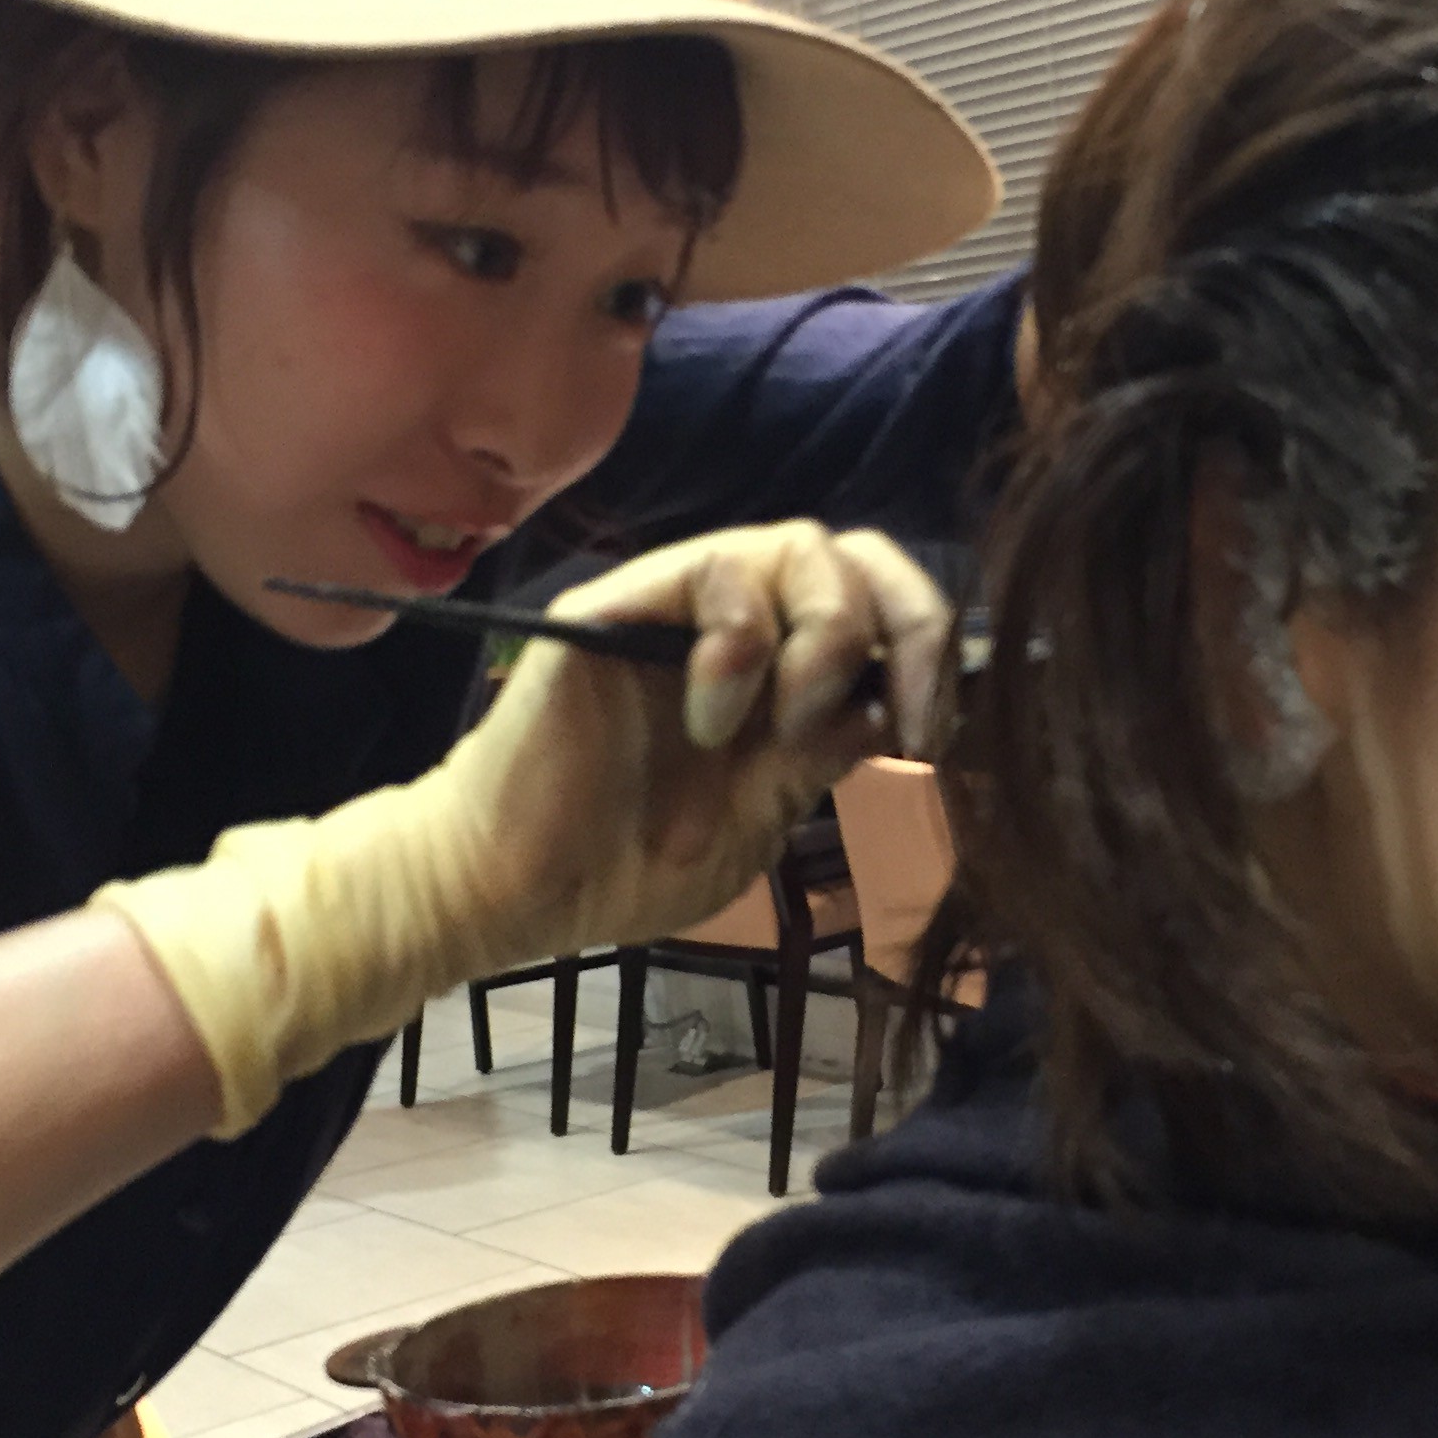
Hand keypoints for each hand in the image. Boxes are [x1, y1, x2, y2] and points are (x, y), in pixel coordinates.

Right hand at [440, 521, 948, 965]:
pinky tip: (709, 722)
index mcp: (781, 675)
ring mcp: (676, 607)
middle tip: (895, 721)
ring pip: (798, 545)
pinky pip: (712, 569)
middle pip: (855, 554)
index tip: (927, 739)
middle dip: (905, 628)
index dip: (927, 652)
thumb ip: (819, 759)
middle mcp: (737, 624)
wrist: (510, 893)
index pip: (883, 604)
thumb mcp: (756, 823)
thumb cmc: (621, 868)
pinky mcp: (616, 604)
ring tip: (785, 728)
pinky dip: (737, 645)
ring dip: (822, 639)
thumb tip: (888, 705)